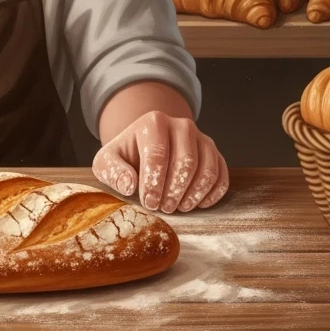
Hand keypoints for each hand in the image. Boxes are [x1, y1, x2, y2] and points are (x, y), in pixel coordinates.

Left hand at [91, 110, 228, 212]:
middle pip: (186, 162)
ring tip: (178, 208)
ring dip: (193, 194)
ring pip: (207, 169)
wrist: (145, 149)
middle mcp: (182, 126)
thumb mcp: (108, 162)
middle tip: (164, 208)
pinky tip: (196, 205)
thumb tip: (129, 185)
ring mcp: (202, 139)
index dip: (154, 183)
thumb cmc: (126, 157)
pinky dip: (211, 194)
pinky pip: (221, 176)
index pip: (158, 154)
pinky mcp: (215, 154)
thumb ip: (113, 171)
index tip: (149, 203)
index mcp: (154, 122)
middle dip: (174, 190)